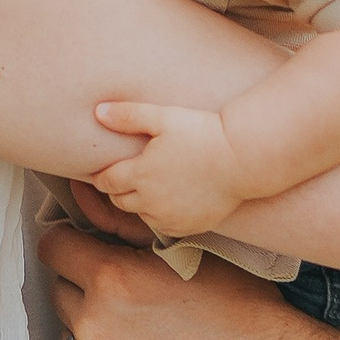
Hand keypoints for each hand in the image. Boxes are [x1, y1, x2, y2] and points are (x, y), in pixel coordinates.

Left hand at [40, 224, 312, 339]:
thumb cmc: (245, 315)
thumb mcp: (194, 254)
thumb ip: (133, 235)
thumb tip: (91, 210)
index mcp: (113, 278)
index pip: (54, 248)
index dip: (72, 248)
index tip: (84, 255)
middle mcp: (95, 326)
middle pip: (62, 294)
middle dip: (87, 293)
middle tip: (131, 303)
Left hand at [87, 101, 247, 238]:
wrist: (241, 158)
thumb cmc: (202, 133)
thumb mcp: (163, 117)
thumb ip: (128, 116)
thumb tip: (98, 112)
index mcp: (140, 175)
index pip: (106, 182)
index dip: (102, 176)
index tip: (104, 171)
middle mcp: (150, 201)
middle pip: (120, 201)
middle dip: (118, 189)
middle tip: (126, 176)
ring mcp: (170, 217)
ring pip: (140, 215)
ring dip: (139, 203)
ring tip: (150, 186)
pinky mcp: (188, 226)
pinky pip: (164, 225)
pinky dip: (161, 215)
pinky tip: (169, 200)